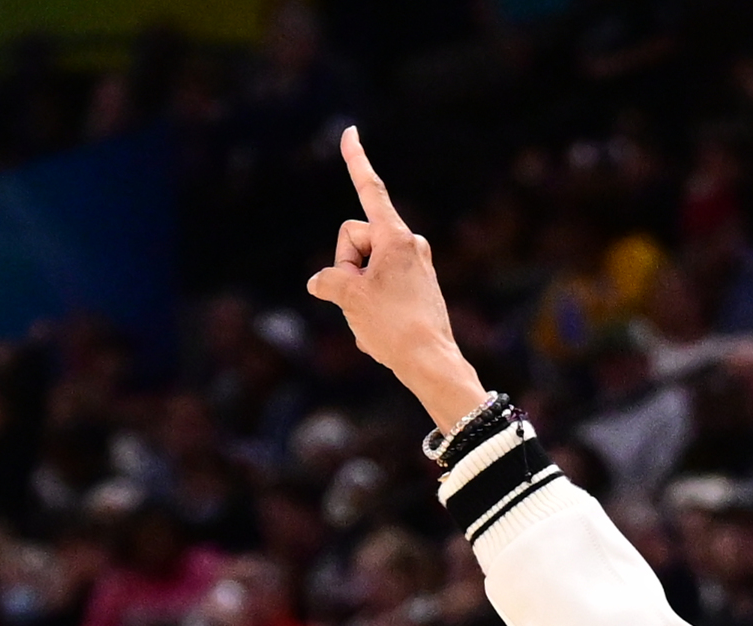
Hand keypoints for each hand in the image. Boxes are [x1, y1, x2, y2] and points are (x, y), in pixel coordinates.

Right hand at [307, 128, 488, 436]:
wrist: (433, 365)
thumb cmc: (394, 329)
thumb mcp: (350, 300)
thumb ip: (329, 281)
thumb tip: (320, 282)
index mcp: (395, 236)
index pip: (369, 189)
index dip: (356, 161)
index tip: (350, 132)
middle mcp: (410, 245)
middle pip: (355, 241)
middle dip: (346, 269)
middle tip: (360, 301)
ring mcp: (417, 268)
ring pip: (366, 271)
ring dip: (359, 296)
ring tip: (375, 323)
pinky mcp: (419, 290)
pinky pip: (381, 291)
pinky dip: (372, 311)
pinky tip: (381, 336)